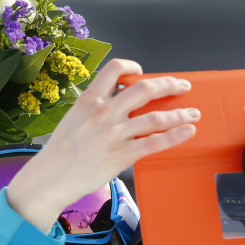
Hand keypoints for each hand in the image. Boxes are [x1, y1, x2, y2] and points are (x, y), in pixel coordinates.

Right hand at [6, 58, 199, 231]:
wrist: (51, 178)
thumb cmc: (60, 152)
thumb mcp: (73, 119)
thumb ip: (93, 108)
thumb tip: (113, 103)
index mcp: (89, 100)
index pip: (115, 69)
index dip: (133, 67)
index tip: (143, 72)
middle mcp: (104, 113)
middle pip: (144, 89)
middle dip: (169, 85)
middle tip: (183, 87)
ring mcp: (114, 134)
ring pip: (155, 117)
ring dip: (180, 113)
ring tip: (193, 113)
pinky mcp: (121, 155)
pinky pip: (155, 142)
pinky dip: (175, 135)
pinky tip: (187, 131)